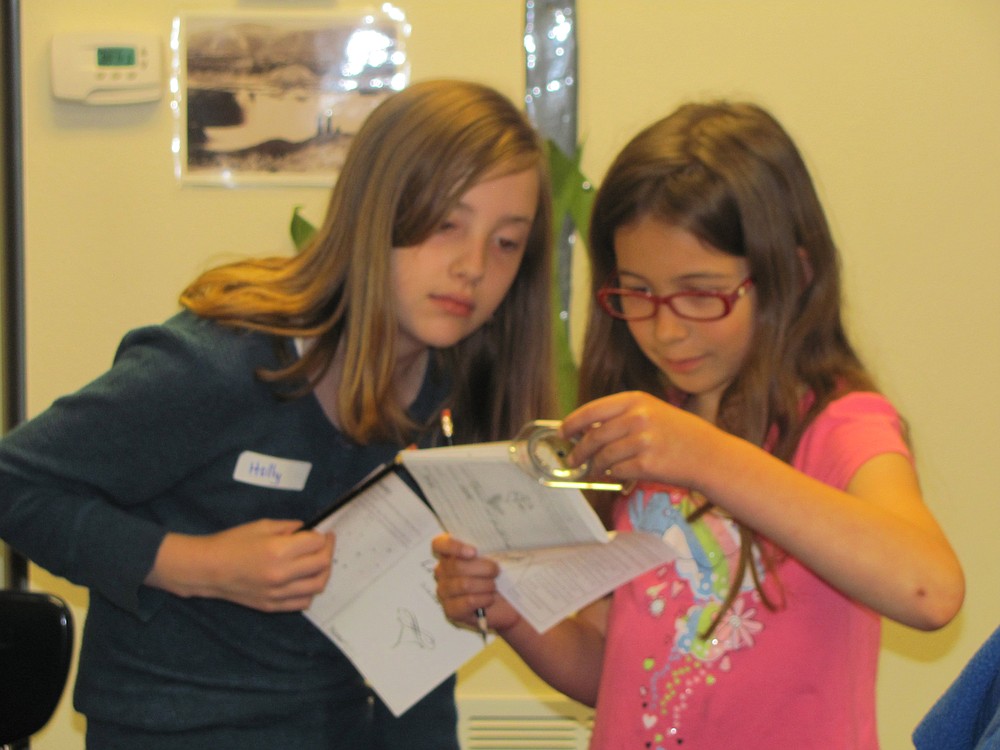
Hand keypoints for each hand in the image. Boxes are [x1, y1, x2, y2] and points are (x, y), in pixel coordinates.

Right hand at [148, 519, 334, 611]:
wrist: (207, 569)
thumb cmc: (231, 543)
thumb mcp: (262, 526)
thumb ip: (289, 527)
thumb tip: (309, 531)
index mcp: (278, 551)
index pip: (316, 544)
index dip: (322, 536)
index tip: (322, 533)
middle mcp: (281, 574)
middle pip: (322, 564)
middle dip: (328, 551)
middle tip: (325, 544)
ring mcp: (278, 593)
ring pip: (317, 585)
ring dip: (323, 572)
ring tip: (319, 562)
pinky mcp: (272, 606)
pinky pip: (303, 602)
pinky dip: (310, 590)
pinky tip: (305, 580)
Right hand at [432, 534, 520, 632]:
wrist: (507, 603)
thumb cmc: (499, 575)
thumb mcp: (495, 556)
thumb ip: (488, 547)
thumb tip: (491, 543)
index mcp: (449, 553)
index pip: (439, 544)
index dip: (453, 546)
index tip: (474, 552)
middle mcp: (442, 571)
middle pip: (456, 566)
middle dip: (483, 568)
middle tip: (496, 570)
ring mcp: (444, 591)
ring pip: (464, 584)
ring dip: (486, 585)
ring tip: (494, 586)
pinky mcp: (450, 610)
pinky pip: (467, 602)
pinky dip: (483, 599)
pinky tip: (490, 598)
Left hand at [560, 391, 716, 489]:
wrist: (712, 456)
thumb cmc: (683, 435)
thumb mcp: (654, 412)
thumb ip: (623, 417)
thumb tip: (588, 431)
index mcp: (637, 400)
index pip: (593, 410)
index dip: (573, 422)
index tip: (563, 432)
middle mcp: (638, 417)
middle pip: (594, 436)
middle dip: (579, 451)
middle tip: (572, 460)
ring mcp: (643, 441)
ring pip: (603, 456)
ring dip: (594, 466)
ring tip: (594, 470)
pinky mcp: (647, 464)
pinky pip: (617, 471)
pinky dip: (612, 475)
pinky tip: (615, 474)